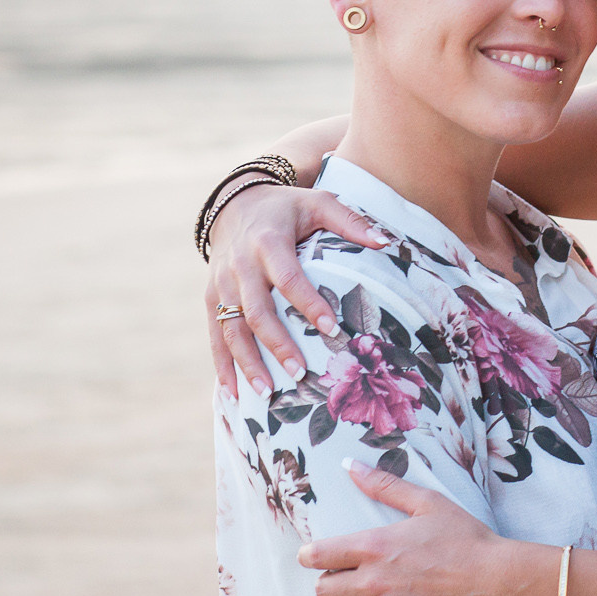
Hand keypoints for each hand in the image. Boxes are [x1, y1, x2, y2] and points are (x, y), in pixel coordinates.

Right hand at [205, 184, 389, 394]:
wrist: (234, 202)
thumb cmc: (286, 208)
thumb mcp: (318, 202)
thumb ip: (350, 221)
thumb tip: (386, 243)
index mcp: (268, 242)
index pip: (288, 278)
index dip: (309, 304)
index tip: (333, 329)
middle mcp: (240, 265)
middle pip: (257, 310)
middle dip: (277, 344)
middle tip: (300, 373)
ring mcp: (221, 283)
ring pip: (232, 328)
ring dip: (247, 362)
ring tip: (266, 393)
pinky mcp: (210, 297)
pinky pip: (215, 333)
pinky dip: (221, 364)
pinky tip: (232, 393)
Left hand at [299, 462, 521, 595]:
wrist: (497, 580)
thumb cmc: (465, 538)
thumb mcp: (426, 502)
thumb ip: (384, 484)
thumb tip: (350, 465)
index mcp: (374, 546)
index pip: (318, 554)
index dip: (310, 556)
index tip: (313, 557)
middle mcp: (373, 581)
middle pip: (323, 590)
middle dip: (328, 584)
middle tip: (342, 581)